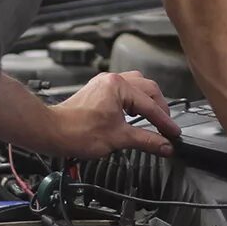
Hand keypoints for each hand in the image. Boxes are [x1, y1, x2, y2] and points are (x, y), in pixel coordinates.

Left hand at [48, 71, 180, 158]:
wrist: (53, 132)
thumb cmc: (77, 132)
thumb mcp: (118, 138)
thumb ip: (146, 141)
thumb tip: (164, 146)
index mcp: (119, 87)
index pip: (150, 106)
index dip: (164, 122)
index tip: (173, 134)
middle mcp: (113, 80)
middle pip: (148, 90)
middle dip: (159, 109)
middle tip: (167, 127)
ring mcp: (104, 83)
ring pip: (137, 85)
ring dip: (148, 100)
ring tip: (155, 117)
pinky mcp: (99, 90)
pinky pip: (125, 88)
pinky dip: (135, 99)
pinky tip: (136, 111)